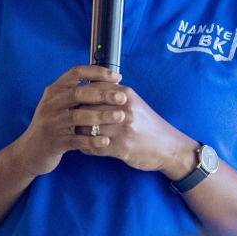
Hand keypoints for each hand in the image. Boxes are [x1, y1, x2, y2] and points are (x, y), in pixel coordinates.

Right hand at [8, 65, 127, 176]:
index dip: (97, 72)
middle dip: (103, 95)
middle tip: (122, 97)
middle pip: (78, 93)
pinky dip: (92, 140)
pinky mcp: (54, 142)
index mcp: (54, 91)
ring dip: (101, 116)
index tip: (116, 77)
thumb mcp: (58, 105)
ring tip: (120, 117)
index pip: (76, 73)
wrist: (29, 151)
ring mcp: (51, 123)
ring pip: (78, 116)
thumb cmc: (52, 125)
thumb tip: (106, 82)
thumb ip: (76, 94)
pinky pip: (76, 140)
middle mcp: (51, 104)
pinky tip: (106, 140)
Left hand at [78, 82, 198, 178]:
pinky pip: (94, 147)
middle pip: (87, 107)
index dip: (80, 95)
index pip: (94, 88)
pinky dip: (86, 147)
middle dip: (75, 114)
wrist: (169, 148)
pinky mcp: (121, 148)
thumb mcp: (135, 103)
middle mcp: (124, 109)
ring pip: (87, 128)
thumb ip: (114, 95)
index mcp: (126, 95)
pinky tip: (84, 146)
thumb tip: (88, 87)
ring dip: (78, 132)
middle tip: (67, 119)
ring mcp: (122, 130)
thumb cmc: (149, 125)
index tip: (72, 101)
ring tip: (74, 134)